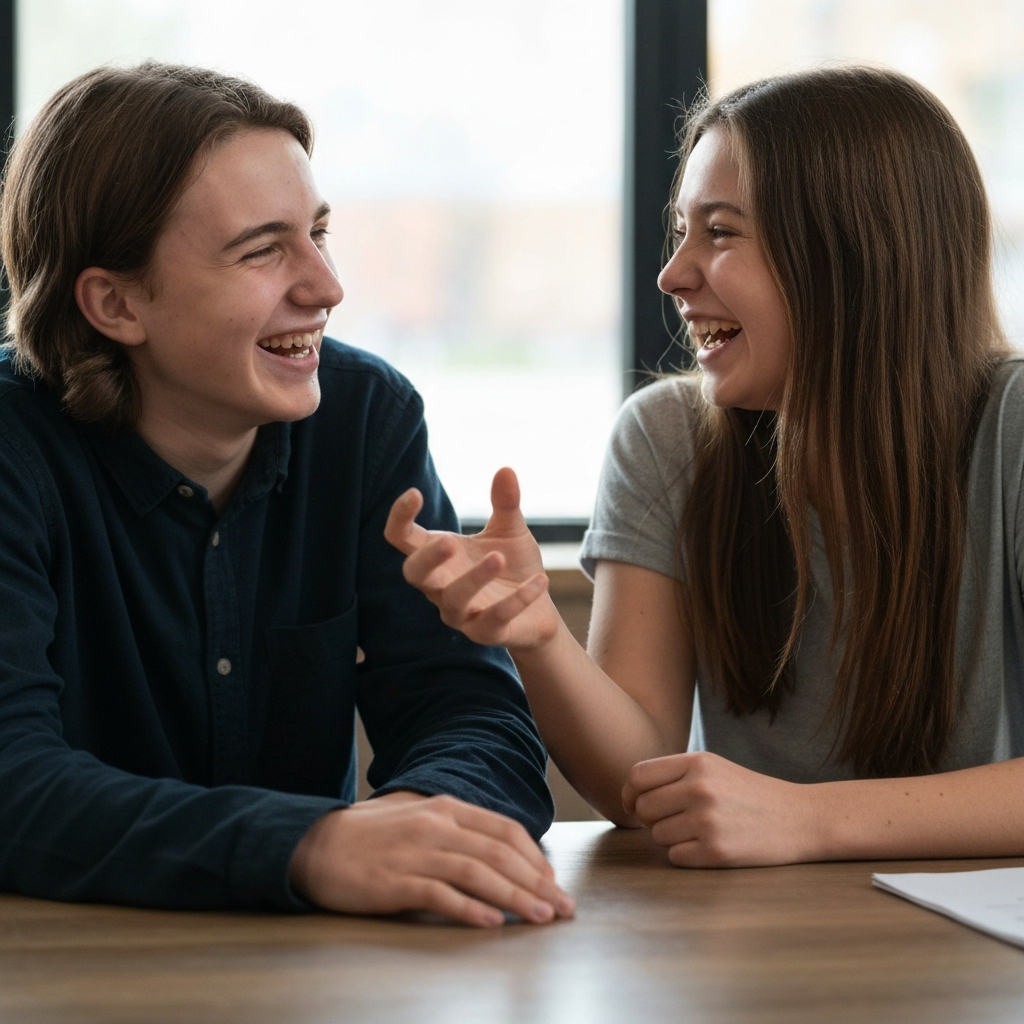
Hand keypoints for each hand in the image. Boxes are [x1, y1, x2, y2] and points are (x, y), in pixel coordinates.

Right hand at [288, 791, 575, 926]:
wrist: (317, 844)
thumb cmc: (373, 835)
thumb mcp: (420, 818)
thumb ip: (458, 830)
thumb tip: (501, 852)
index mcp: (446, 808)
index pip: (505, 830)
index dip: (535, 857)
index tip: (553, 882)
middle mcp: (436, 826)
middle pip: (499, 854)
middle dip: (537, 883)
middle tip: (563, 908)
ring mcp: (415, 853)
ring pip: (478, 873)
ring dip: (515, 897)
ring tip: (540, 917)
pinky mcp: (395, 882)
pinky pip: (440, 895)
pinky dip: (470, 909)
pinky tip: (492, 922)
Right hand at [384, 467, 559, 649]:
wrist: (537, 611)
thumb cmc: (512, 566)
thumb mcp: (510, 531)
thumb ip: (505, 503)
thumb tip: (506, 469)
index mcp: (439, 556)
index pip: (402, 539)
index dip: (400, 518)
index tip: (414, 493)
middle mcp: (441, 586)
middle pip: (414, 575)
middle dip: (428, 559)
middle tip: (448, 541)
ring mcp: (461, 614)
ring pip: (453, 600)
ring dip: (474, 579)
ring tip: (499, 557)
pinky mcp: (487, 633)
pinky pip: (495, 619)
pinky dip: (518, 600)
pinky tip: (541, 580)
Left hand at [622, 752, 821, 866]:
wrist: (800, 818)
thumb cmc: (750, 793)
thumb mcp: (714, 768)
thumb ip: (674, 774)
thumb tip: (629, 793)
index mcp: (697, 763)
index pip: (638, 776)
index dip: (628, 793)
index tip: (631, 805)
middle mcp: (699, 788)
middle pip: (643, 808)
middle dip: (650, 819)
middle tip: (674, 820)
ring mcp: (707, 821)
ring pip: (657, 835)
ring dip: (670, 838)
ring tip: (701, 831)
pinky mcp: (716, 852)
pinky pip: (675, 857)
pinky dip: (686, 855)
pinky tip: (709, 847)